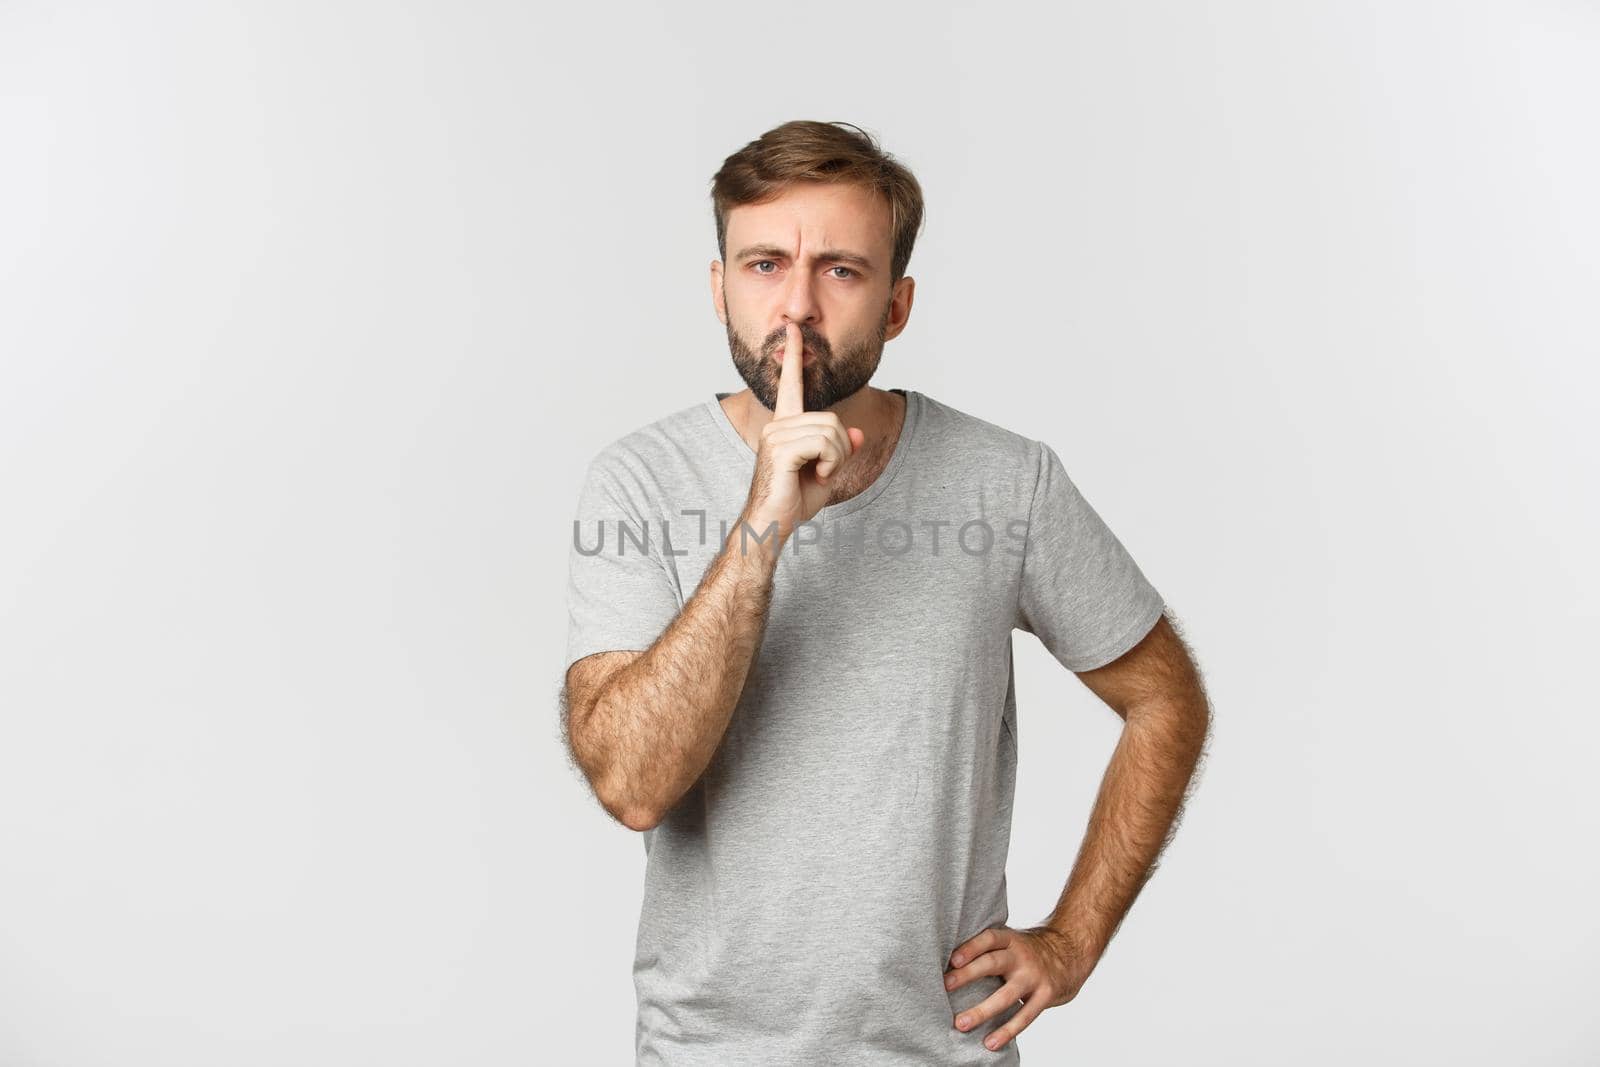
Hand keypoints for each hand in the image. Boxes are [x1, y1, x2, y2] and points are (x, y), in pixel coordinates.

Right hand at [742, 322, 865, 540]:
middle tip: (826, 470)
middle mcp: (778, 426)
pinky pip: (823, 443)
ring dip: (836, 458)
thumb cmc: (793, 500)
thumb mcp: (827, 471)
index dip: (794, 357)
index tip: (793, 331)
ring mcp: (776, 436)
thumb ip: (841, 450)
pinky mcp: (780, 450)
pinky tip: (817, 476)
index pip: (790, 385)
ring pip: (831, 431)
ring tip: (820, 474)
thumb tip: (858, 434)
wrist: (772, 524)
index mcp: (785, 426)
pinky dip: (831, 462)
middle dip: (841, 448)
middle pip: (831, 419)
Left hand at [944, 924, 1094, 1051]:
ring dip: (982, 1011)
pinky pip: (1024, 1016)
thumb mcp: (1012, 941)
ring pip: (1005, 995)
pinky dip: (1007, 1031)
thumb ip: (989, 949)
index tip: (952, 960)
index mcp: (1011, 940)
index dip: (971, 947)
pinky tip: (990, 1042)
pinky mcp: (1045, 995)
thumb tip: (948, 964)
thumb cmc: (1028, 951)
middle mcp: (1022, 956)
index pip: (989, 939)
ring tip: (961, 1023)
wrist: (1070, 954)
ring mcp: (1034, 977)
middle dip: (968, 974)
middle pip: (992, 963)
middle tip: (945, 985)